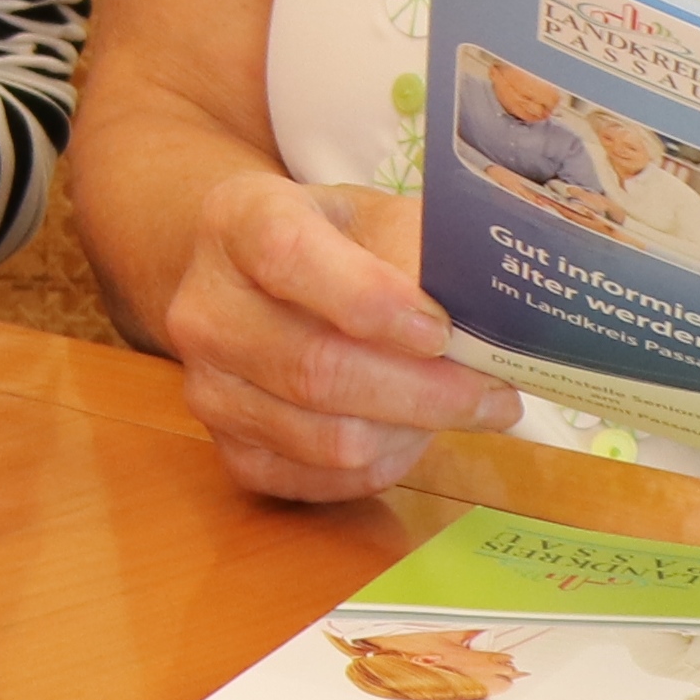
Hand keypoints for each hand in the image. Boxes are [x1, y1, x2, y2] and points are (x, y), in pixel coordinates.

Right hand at [161, 173, 522, 499]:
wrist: (256, 279)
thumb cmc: (339, 244)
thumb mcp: (382, 218)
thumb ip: (429, 257)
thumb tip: (490, 323)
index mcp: (238, 221)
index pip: (286, 256)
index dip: (368, 298)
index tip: (440, 330)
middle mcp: (204, 306)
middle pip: (314, 367)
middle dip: (425, 390)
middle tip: (496, 393)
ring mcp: (206, 385)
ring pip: (327, 437)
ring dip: (413, 431)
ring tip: (455, 407)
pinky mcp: (226, 448)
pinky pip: (321, 482)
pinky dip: (384, 466)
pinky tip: (408, 431)